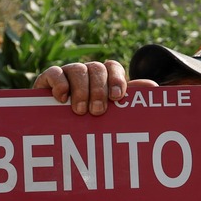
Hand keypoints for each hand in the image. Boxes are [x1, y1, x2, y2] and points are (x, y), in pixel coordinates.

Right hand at [34, 61, 156, 115]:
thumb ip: (132, 100)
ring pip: (77, 70)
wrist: (59, 134)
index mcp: (104, 77)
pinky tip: (62, 97)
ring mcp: (67, 74)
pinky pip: (54, 72)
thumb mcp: (112, 114)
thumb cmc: (91, 122)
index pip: (113, 66)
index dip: (116, 78)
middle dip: (98, 89)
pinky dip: (59, 83)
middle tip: (97, 111)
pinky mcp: (47, 80)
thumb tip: (153, 86)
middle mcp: (87, 73)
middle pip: (96, 68)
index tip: (117, 97)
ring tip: (80, 110)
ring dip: (81, 89)